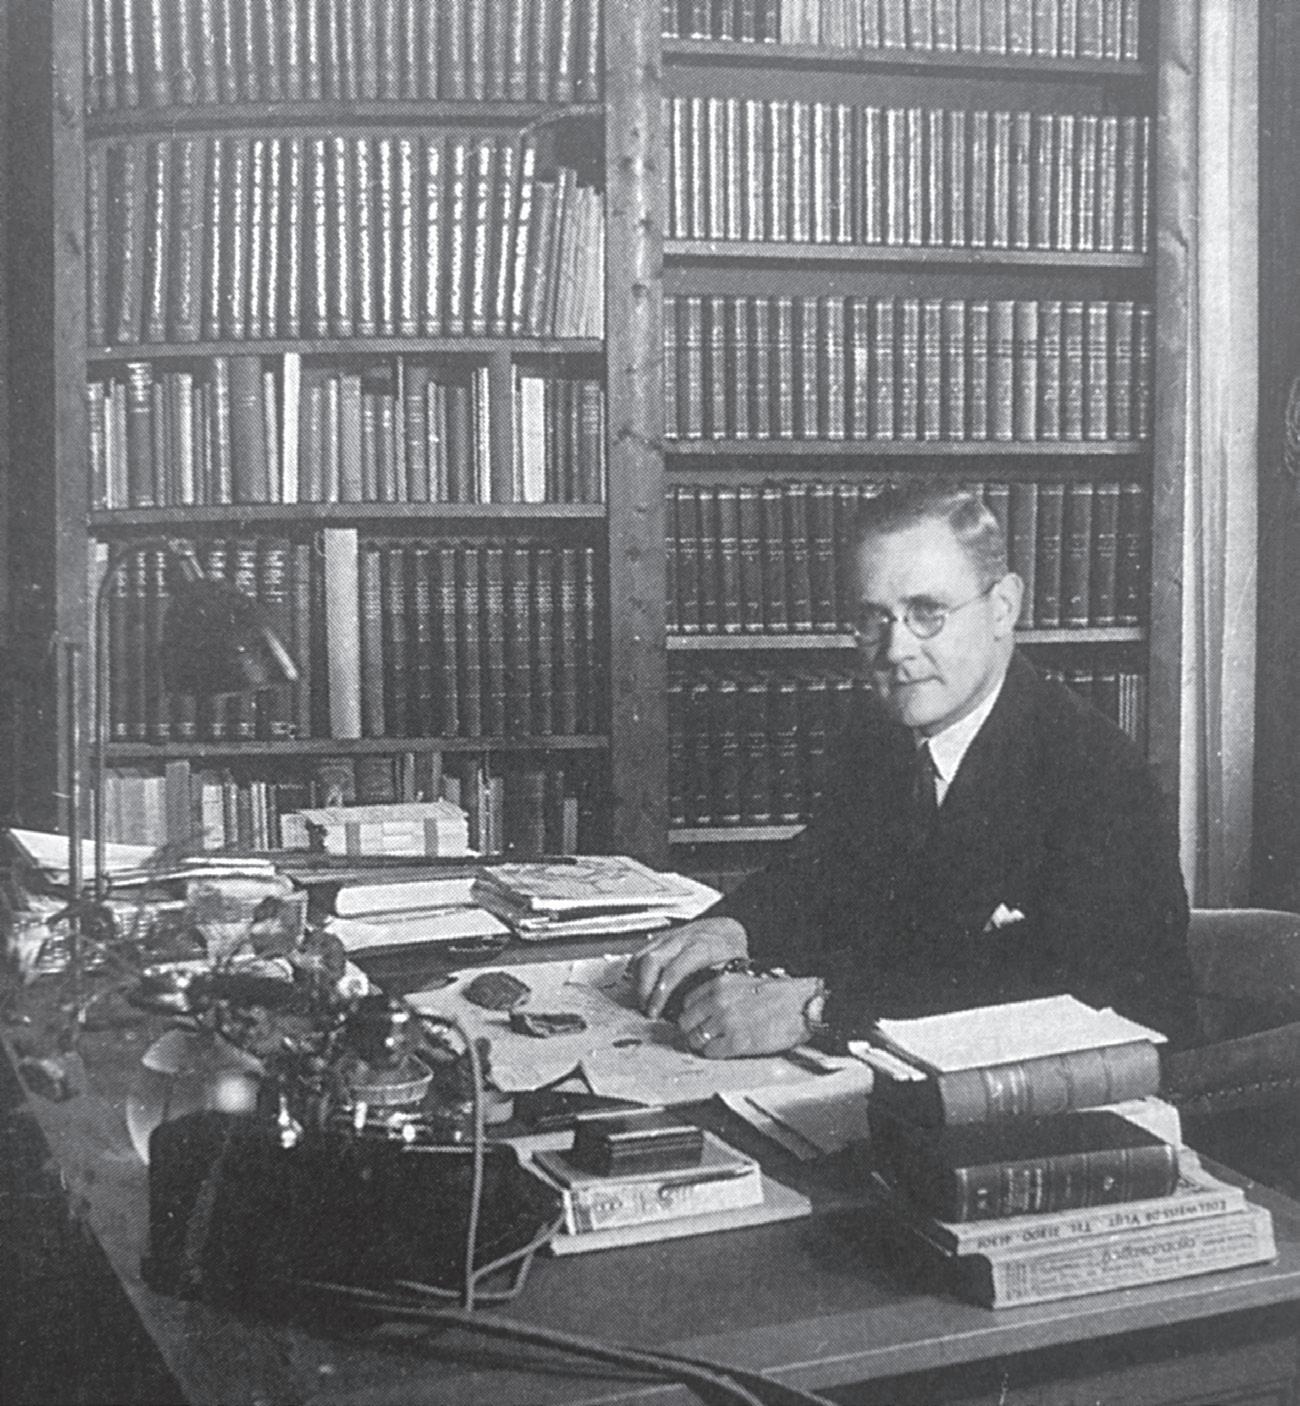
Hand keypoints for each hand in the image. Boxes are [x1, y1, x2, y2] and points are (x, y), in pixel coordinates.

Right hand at [631, 916, 747, 1018]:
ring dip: (637, 981)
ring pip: (642, 955)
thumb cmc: (730, 950)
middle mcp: (682, 939)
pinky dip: (636, 970)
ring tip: (642, 1000)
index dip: (661, 993)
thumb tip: (699, 1010)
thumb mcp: (731, 968)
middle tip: (645, 1008)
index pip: (674, 971)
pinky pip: (641, 951)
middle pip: (652, 961)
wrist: (727, 928)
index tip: (655, 1010)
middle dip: (643, 988)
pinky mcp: (662, 938)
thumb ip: (714, 986)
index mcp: (701, 947)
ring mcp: (670, 937)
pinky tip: (641, 985)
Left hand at [678, 973, 820, 1058]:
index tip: (698, 1020)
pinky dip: (715, 1054)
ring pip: (695, 1039)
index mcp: (720, 984)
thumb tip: (707, 1007)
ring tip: (714, 1045)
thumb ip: (723, 992)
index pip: (688, 1002)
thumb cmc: (781, 994)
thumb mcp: (745, 982)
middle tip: (702, 1036)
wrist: (803, 1006)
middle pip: (686, 1022)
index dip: (693, 1014)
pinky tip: (726, 1050)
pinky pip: (711, 1052)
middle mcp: (718, 1001)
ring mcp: (726, 1022)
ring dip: (703, 1044)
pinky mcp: (737, 1042)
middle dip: (693, 1030)